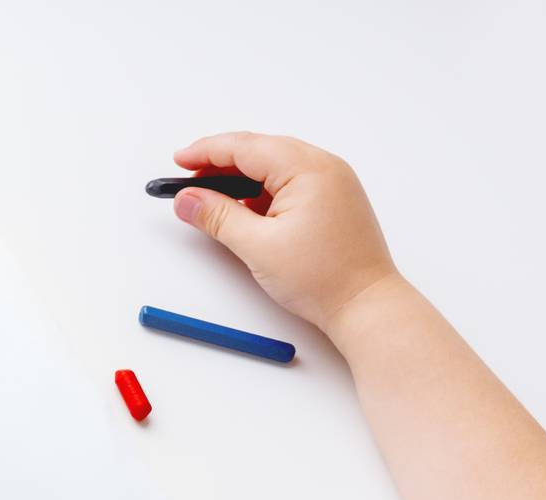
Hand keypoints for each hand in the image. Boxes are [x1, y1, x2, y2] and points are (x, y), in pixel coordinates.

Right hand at [170, 132, 400, 333]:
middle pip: (260, 151)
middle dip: (221, 163)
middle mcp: (323, 167)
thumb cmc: (325, 279)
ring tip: (212, 199)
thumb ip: (217, 218)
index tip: (179, 160)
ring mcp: (332, 182)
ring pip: (275, 167)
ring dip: (241, 179)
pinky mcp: (333, 200)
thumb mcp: (258, 247)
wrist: (366, 305)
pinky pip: (290, 183)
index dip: (207, 152)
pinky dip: (262, 192)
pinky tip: (244, 210)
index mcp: (308, 168)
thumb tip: (187, 200)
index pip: (246, 147)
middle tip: (188, 182)